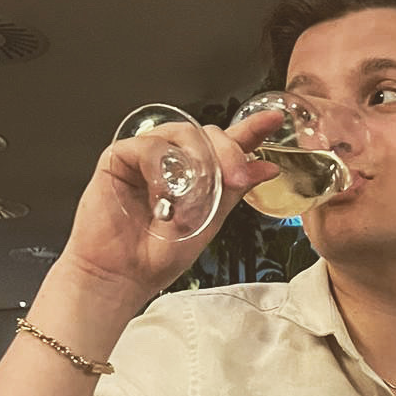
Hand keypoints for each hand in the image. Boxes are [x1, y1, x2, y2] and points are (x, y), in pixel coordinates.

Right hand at [56, 109, 285, 308]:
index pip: (225, 145)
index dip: (250, 130)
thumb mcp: (209, 222)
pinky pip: (149, 145)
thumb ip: (234, 190)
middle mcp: (171, 162)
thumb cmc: (158, 255)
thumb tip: (266, 168)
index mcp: (195, 176)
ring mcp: (146, 157)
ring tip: (194, 196)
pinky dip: (161, 168)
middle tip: (237, 177)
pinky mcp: (120, 157)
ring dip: (196, 162)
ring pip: (182, 134)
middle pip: (206, 134)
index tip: (275, 120)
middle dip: (228, 153)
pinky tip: (163, 195)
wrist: (123, 276)